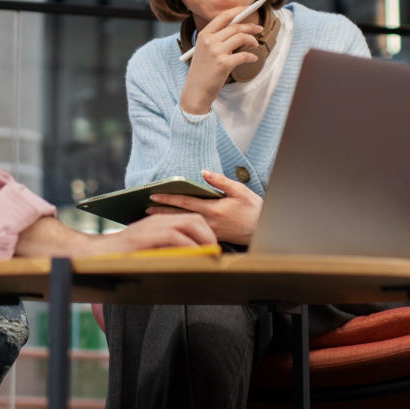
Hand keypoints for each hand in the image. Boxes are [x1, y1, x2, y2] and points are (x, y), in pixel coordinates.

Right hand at [90, 210, 216, 254]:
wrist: (99, 255)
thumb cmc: (124, 257)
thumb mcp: (150, 250)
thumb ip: (167, 250)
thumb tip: (189, 259)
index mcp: (160, 222)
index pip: (190, 218)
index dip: (205, 231)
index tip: (213, 247)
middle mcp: (158, 220)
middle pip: (194, 218)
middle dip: (209, 234)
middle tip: (216, 251)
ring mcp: (153, 226)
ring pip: (188, 223)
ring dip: (203, 238)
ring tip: (210, 254)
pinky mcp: (147, 236)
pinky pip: (175, 237)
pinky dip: (188, 246)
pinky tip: (194, 256)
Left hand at [146, 168, 262, 244]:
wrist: (263, 229)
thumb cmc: (253, 209)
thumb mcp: (239, 190)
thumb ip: (220, 181)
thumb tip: (204, 172)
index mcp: (213, 209)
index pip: (185, 202)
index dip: (168, 198)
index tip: (154, 195)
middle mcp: (208, 221)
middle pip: (180, 215)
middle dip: (162, 211)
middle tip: (146, 208)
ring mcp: (210, 231)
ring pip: (184, 223)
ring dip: (169, 219)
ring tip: (155, 216)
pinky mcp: (212, 236)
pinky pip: (192, 230)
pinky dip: (180, 227)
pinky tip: (173, 225)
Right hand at [180, 8, 263, 113]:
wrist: (196, 90)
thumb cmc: (202, 71)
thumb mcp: (204, 50)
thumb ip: (216, 38)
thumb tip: (237, 27)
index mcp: (204, 35)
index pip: (223, 17)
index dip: (238, 10)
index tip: (248, 9)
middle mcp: (209, 41)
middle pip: (235, 26)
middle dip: (250, 26)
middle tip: (259, 29)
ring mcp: (216, 52)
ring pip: (241, 37)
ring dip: (252, 40)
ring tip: (256, 45)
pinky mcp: (224, 64)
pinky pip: (244, 55)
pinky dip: (252, 56)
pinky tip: (254, 58)